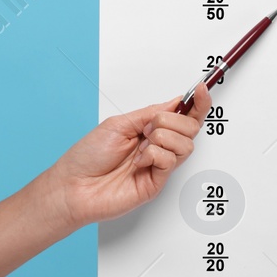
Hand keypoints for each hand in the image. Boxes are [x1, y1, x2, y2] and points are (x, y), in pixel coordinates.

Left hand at [44, 82, 213, 230]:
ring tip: (141, 146)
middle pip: (190, 128)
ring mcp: (158, 166)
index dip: (197, 103)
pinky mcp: (156, 182)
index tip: (203, 89)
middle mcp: (157, 147)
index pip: (182, 116)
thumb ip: (149, 113)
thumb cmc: (87, 157)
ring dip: (161, 137)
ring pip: (185, 143)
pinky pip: (170, 160)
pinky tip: (138, 161)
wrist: (73, 186)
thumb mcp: (118, 124)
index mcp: (148, 130)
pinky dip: (154, 155)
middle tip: (148, 128)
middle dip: (171, 120)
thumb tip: (176, 102)